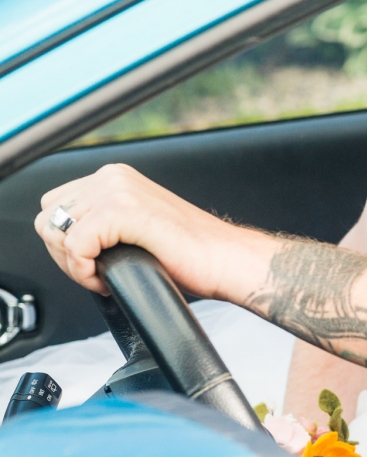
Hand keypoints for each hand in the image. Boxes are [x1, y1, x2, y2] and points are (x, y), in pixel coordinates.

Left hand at [34, 163, 263, 298]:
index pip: (54, 206)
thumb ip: (104, 223)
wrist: (227, 260)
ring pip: (56, 231)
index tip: (91, 263)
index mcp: (116, 177)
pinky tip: (108, 280)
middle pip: (48, 218)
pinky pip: (75, 246)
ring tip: (102, 276)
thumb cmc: (193, 254)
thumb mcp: (137, 228)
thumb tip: (66, 241)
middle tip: (94, 272)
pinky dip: (84, 272)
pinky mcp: (123, 212)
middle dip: (63, 253)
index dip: (64, 242)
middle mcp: (113, 177)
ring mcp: (118, 191)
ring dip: (73, 264)